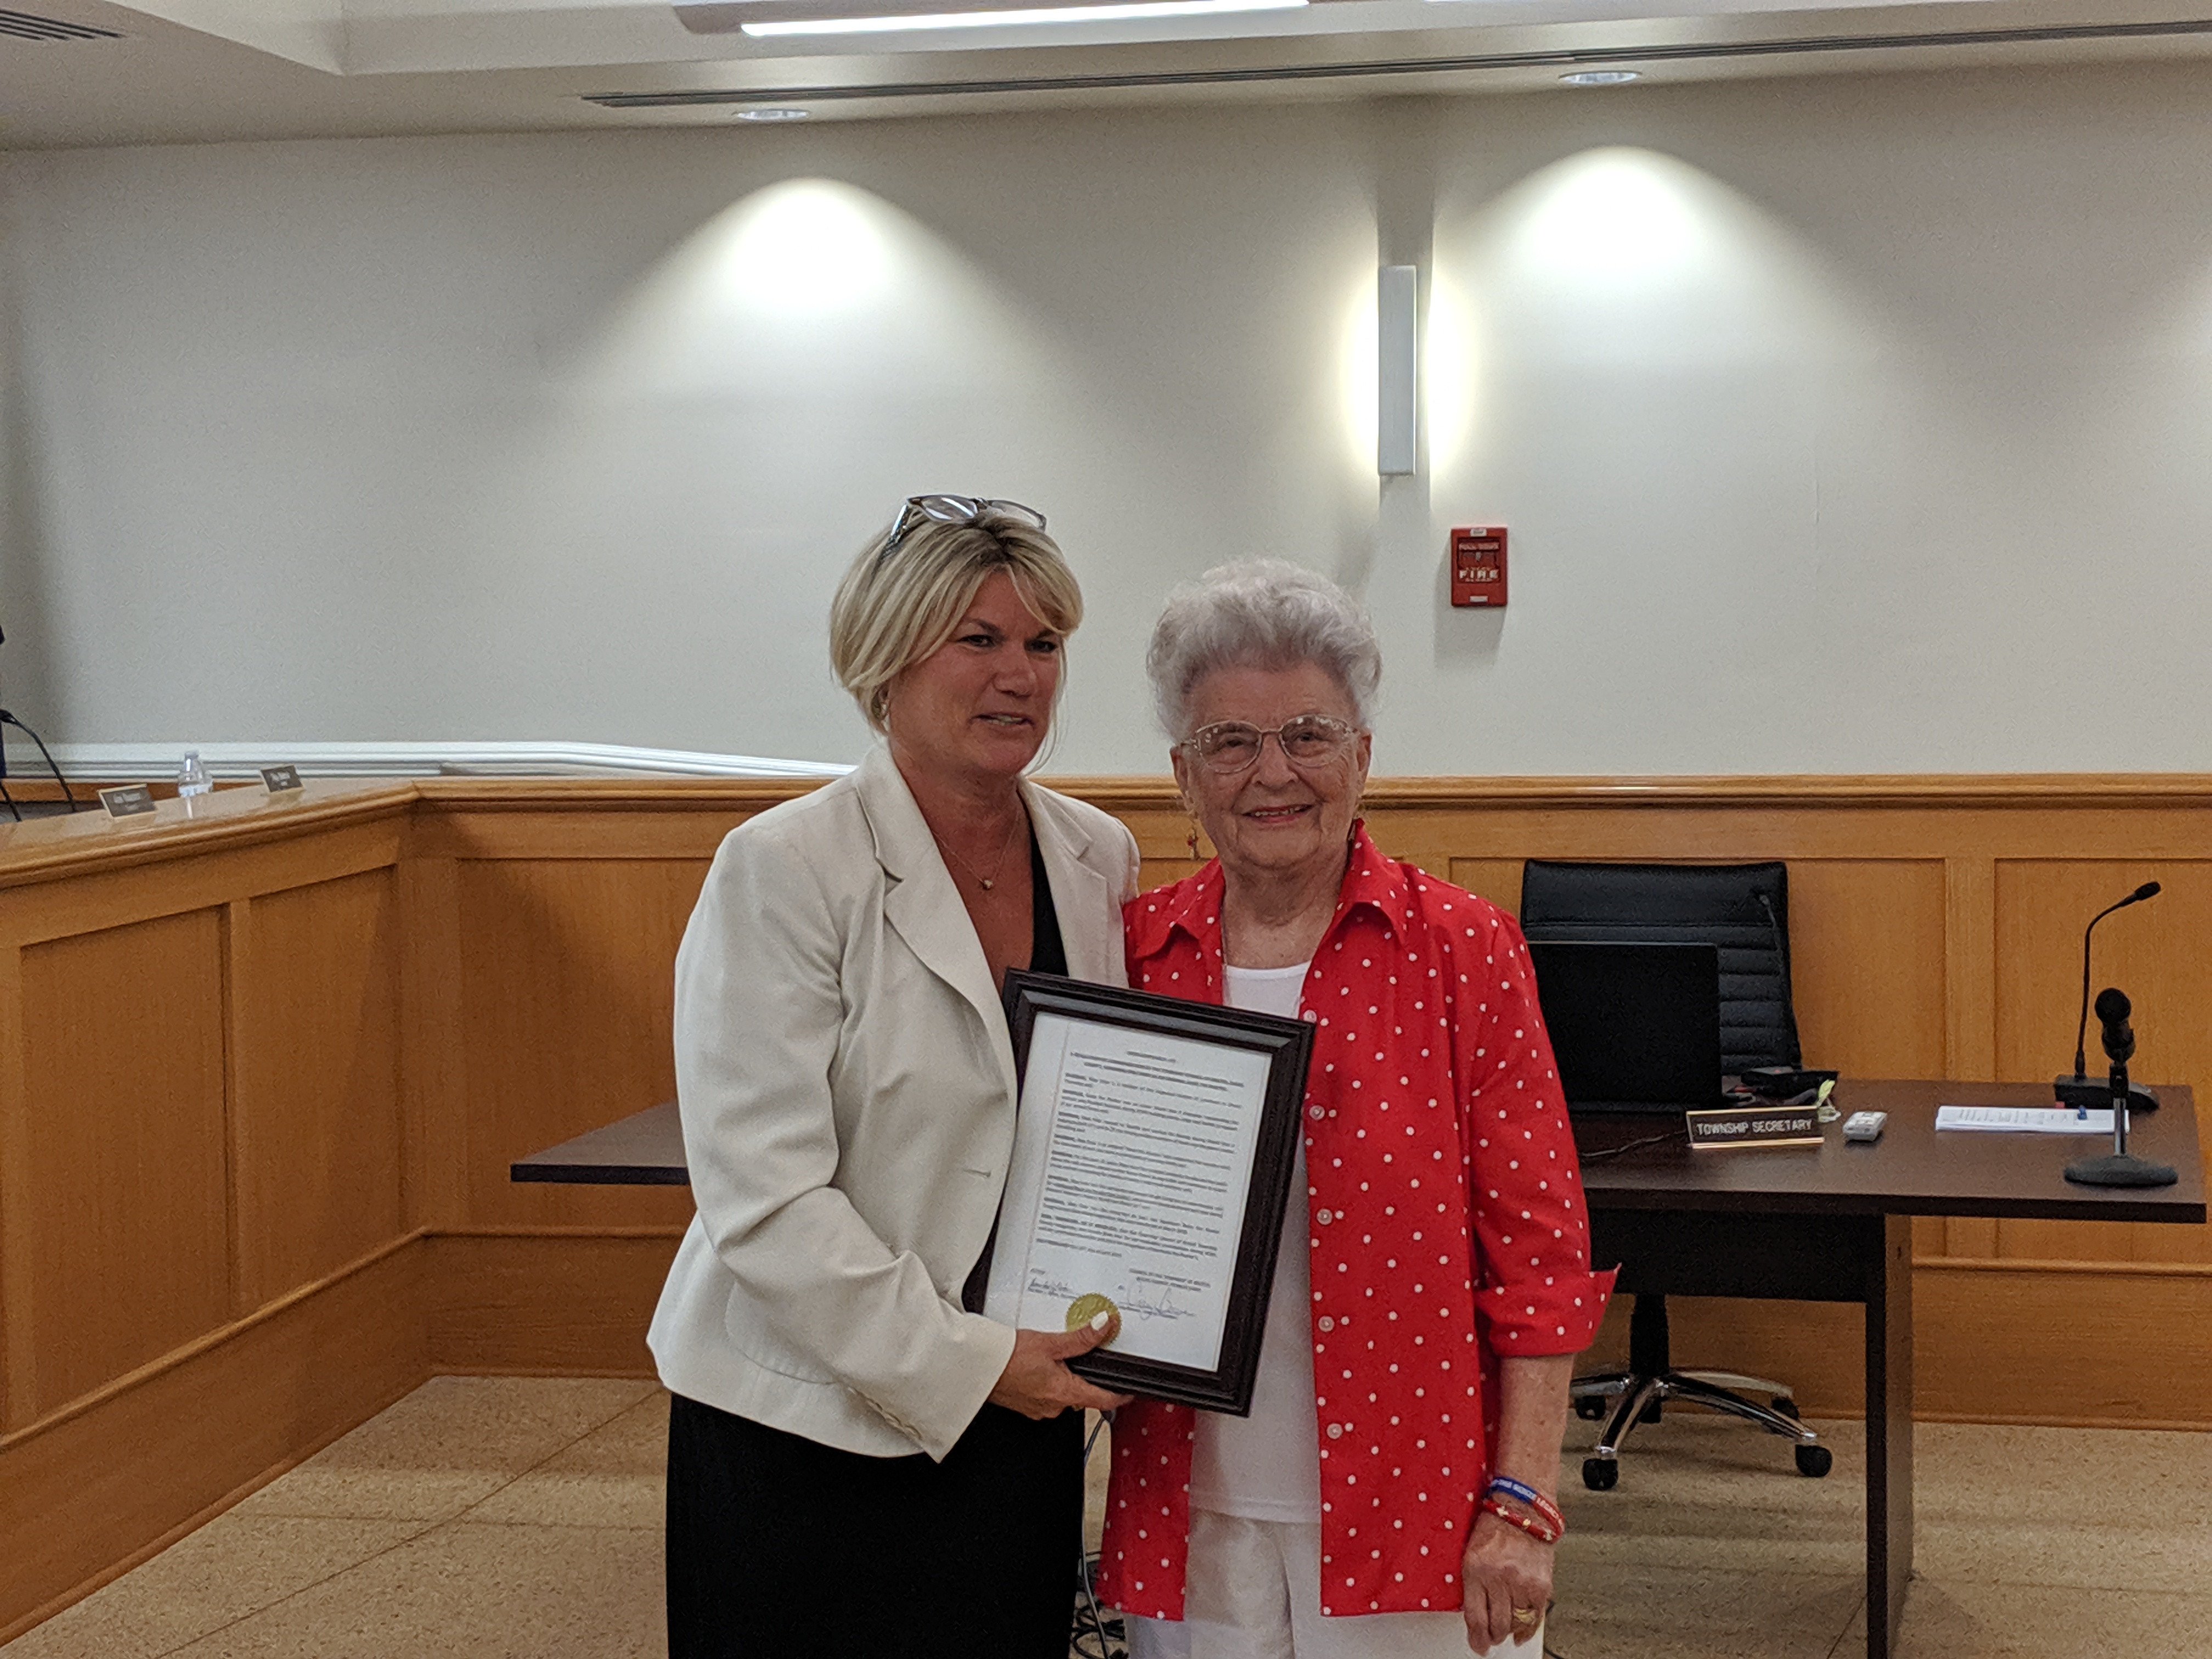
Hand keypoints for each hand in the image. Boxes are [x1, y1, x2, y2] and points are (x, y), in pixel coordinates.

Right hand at [987, 1317, 1133, 1419]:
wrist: (977, 1368)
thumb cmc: (1006, 1358)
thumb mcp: (1050, 1343)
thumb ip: (1081, 1338)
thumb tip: (1104, 1327)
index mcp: (1065, 1393)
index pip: (1105, 1400)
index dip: (1121, 1394)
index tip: (1131, 1390)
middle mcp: (1054, 1407)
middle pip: (1082, 1392)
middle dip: (1084, 1373)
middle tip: (1080, 1353)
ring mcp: (1038, 1408)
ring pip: (1063, 1391)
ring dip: (1063, 1375)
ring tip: (1052, 1353)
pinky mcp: (1026, 1404)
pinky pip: (1045, 1393)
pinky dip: (1047, 1379)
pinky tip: (1036, 1364)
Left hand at [1461, 1508, 1551, 1653]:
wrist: (1522, 1510)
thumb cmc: (1494, 1527)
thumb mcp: (1471, 1553)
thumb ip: (1472, 1585)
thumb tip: (1476, 1617)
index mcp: (1476, 1569)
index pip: (1475, 1616)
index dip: (1476, 1638)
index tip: (1477, 1645)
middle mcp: (1499, 1577)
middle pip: (1497, 1625)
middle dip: (1492, 1636)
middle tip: (1491, 1638)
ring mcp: (1522, 1583)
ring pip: (1516, 1624)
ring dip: (1509, 1630)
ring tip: (1505, 1628)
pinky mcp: (1542, 1585)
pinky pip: (1535, 1618)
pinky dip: (1528, 1628)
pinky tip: (1521, 1630)